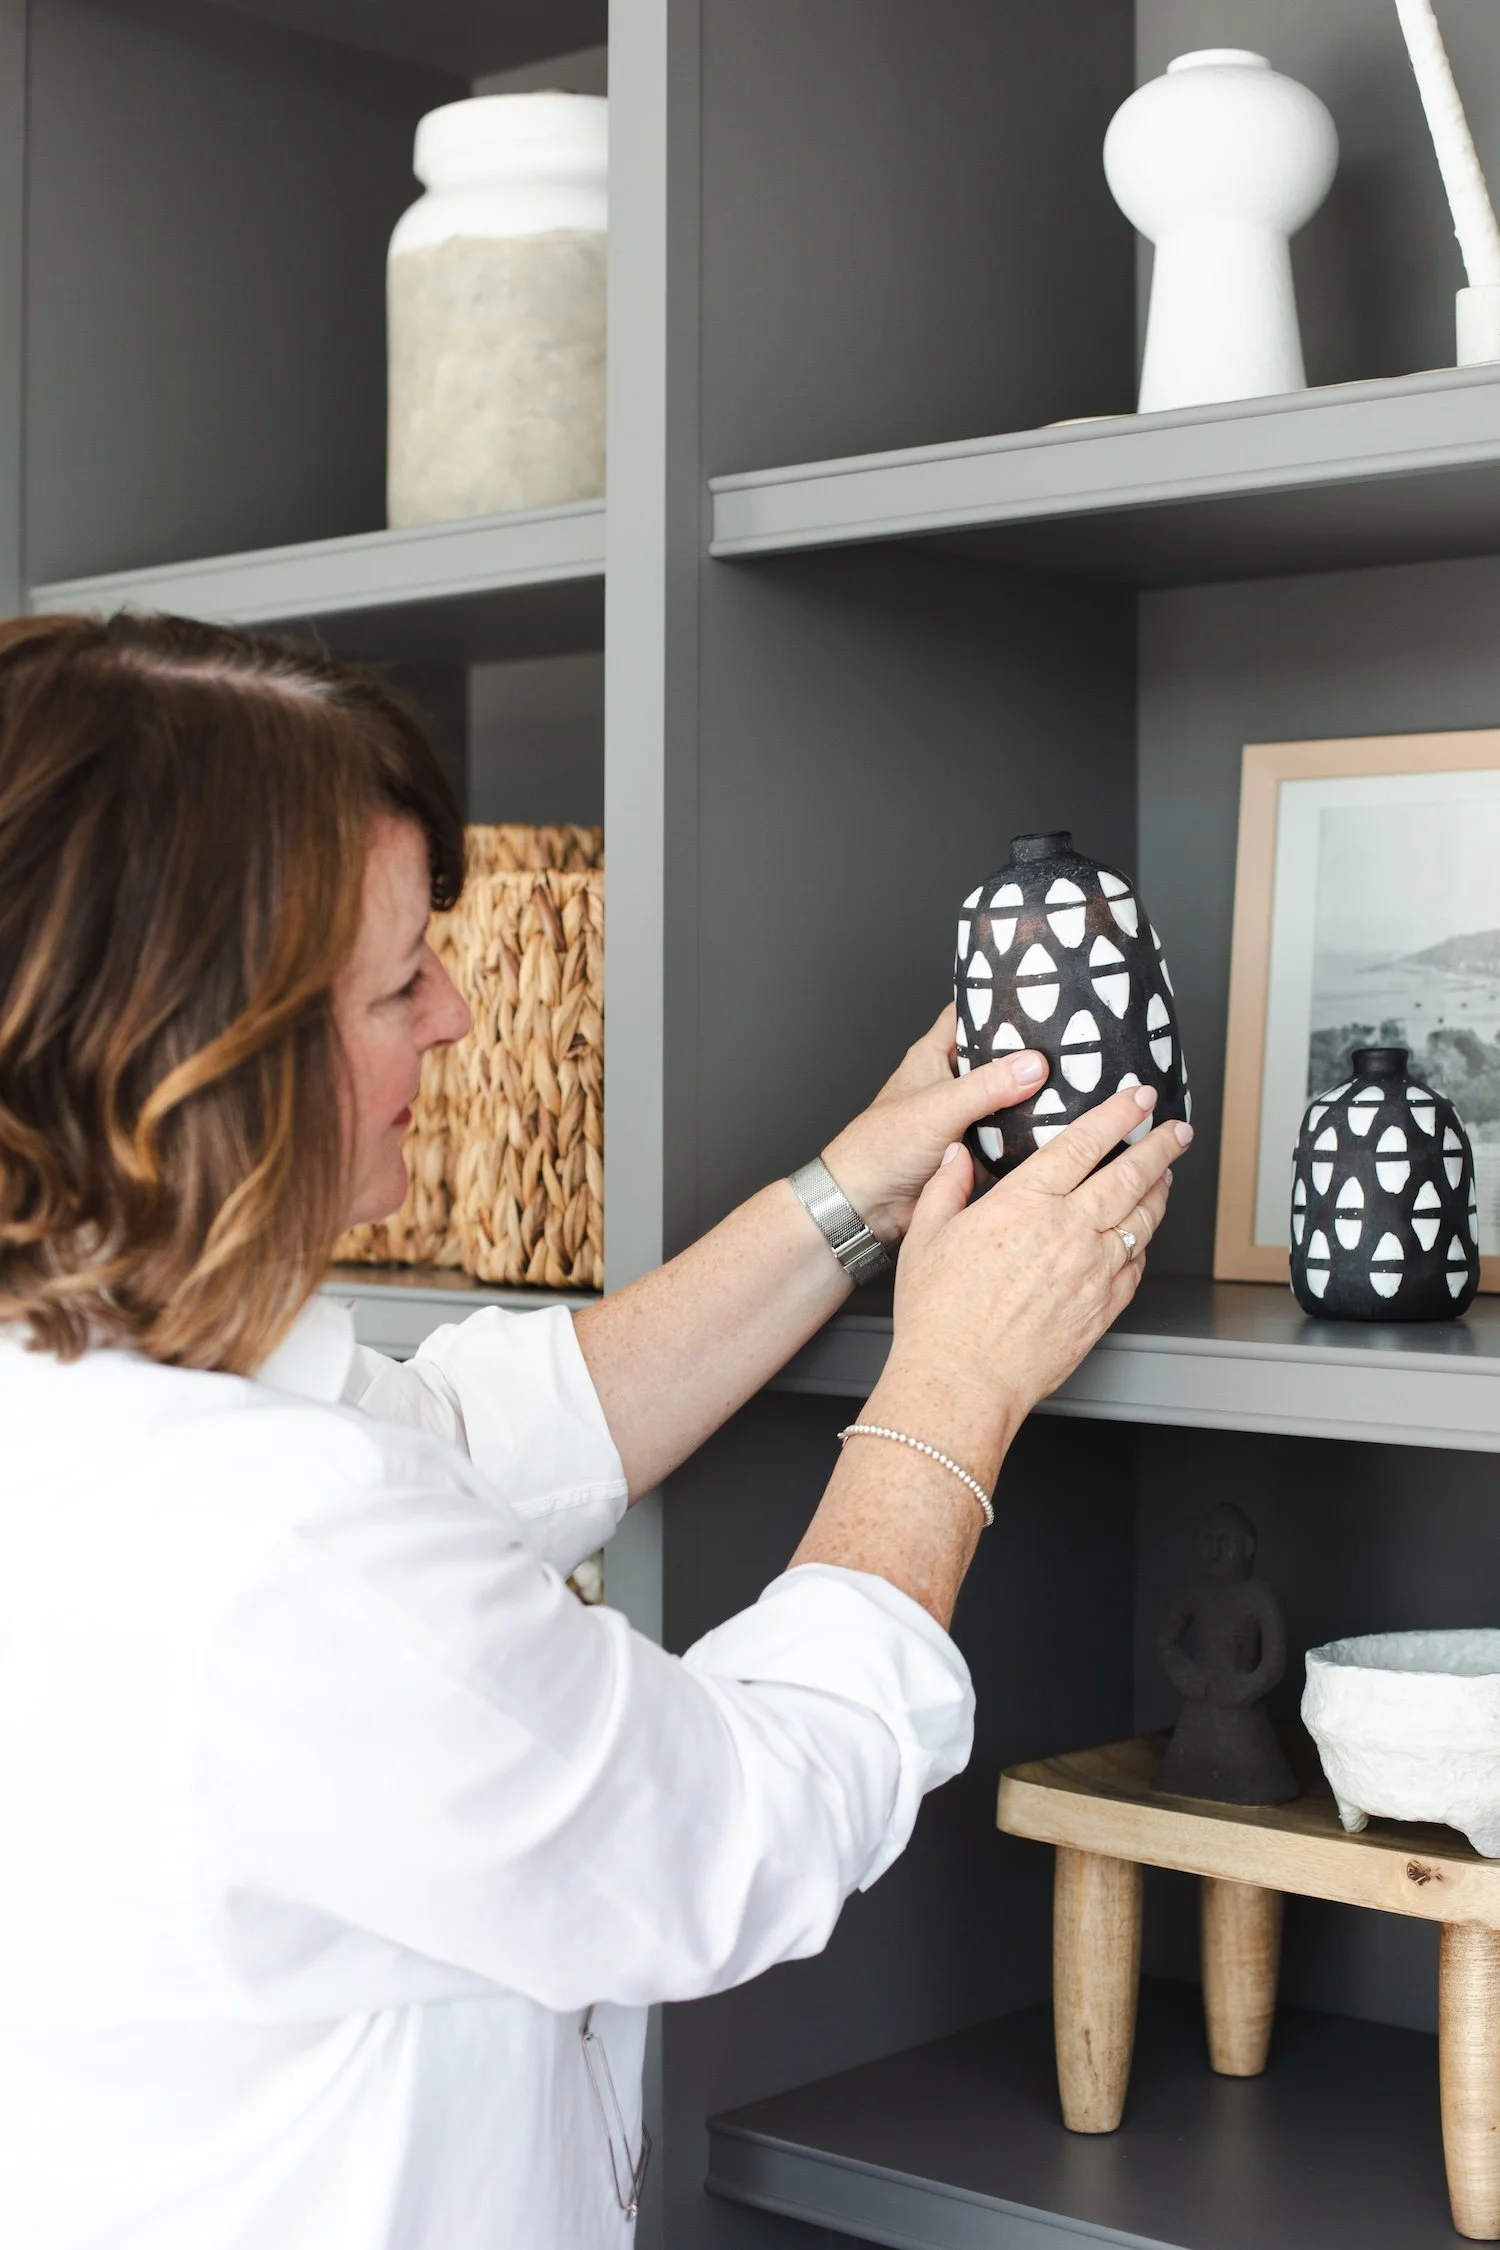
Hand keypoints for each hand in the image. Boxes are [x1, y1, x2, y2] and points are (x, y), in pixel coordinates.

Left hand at [820, 1004, 1048, 1243]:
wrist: (868, 1204)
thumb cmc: (880, 1147)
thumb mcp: (938, 1107)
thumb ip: (986, 1086)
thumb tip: (1032, 1065)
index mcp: (934, 1056)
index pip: (968, 1014)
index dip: (997, 1001)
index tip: (1037, 996)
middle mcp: (952, 1082)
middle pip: (998, 1057)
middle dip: (1029, 1054)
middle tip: (1072, 1045)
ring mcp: (966, 1115)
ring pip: (1010, 1098)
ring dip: (1035, 1097)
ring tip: (1078, 1084)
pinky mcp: (976, 1148)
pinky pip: (1011, 1136)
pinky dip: (1031, 1134)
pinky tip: (1061, 1127)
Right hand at [869, 1085, 1189, 1473]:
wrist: (961, 1382)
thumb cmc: (939, 1317)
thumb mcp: (927, 1237)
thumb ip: (947, 1188)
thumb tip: (956, 1156)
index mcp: (1025, 1204)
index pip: (1085, 1143)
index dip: (1118, 1114)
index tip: (1139, 1098)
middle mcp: (1068, 1232)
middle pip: (1130, 1175)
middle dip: (1160, 1146)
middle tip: (1176, 1130)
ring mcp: (1093, 1271)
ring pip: (1143, 1219)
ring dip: (1159, 1190)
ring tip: (1166, 1174)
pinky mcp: (1103, 1307)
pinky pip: (1136, 1266)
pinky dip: (1144, 1243)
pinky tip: (1141, 1236)